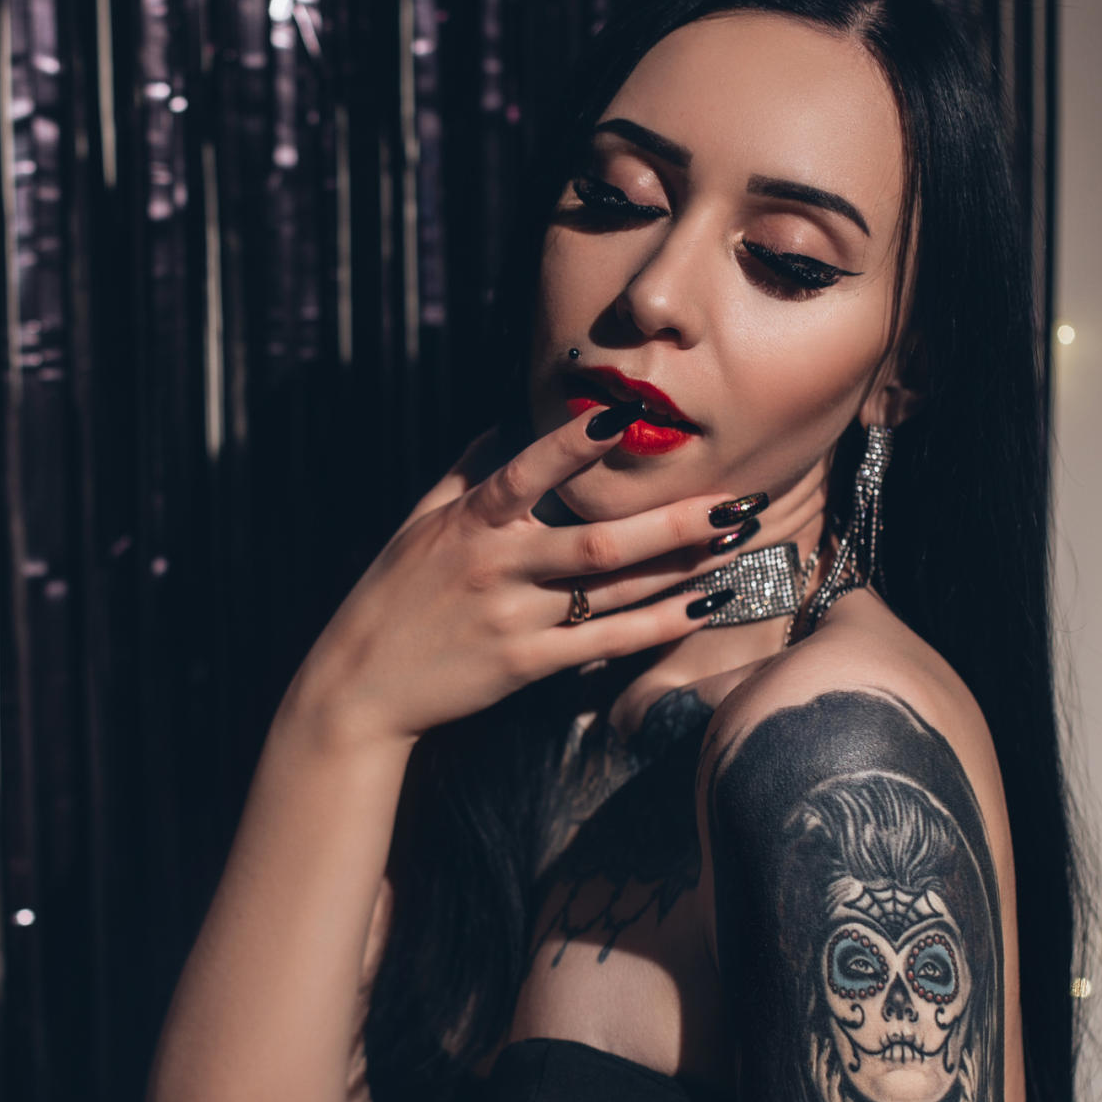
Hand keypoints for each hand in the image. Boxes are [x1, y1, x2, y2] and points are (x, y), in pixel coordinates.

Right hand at [288, 404, 769, 745]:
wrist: (360, 686)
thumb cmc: (392, 595)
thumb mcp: (419, 523)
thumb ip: (468, 471)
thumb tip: (508, 420)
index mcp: (469, 523)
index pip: (525, 473)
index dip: (572, 445)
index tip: (623, 415)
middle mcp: (495, 567)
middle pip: (597, 542)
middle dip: (674, 521)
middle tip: (739, 501)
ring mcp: (513, 619)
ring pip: (612, 591)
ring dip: (682, 566)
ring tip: (740, 542)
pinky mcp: (526, 665)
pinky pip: (605, 643)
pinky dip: (659, 625)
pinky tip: (705, 605)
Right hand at [815, 1031, 892, 1101]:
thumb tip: (846, 1096)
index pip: (825, 1085)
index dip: (822, 1065)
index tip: (824, 1045)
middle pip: (820, 1083)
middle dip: (818, 1061)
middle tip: (818, 1039)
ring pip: (823, 1090)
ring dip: (822, 1068)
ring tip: (824, 1049)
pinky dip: (832, 1086)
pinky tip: (834, 1071)